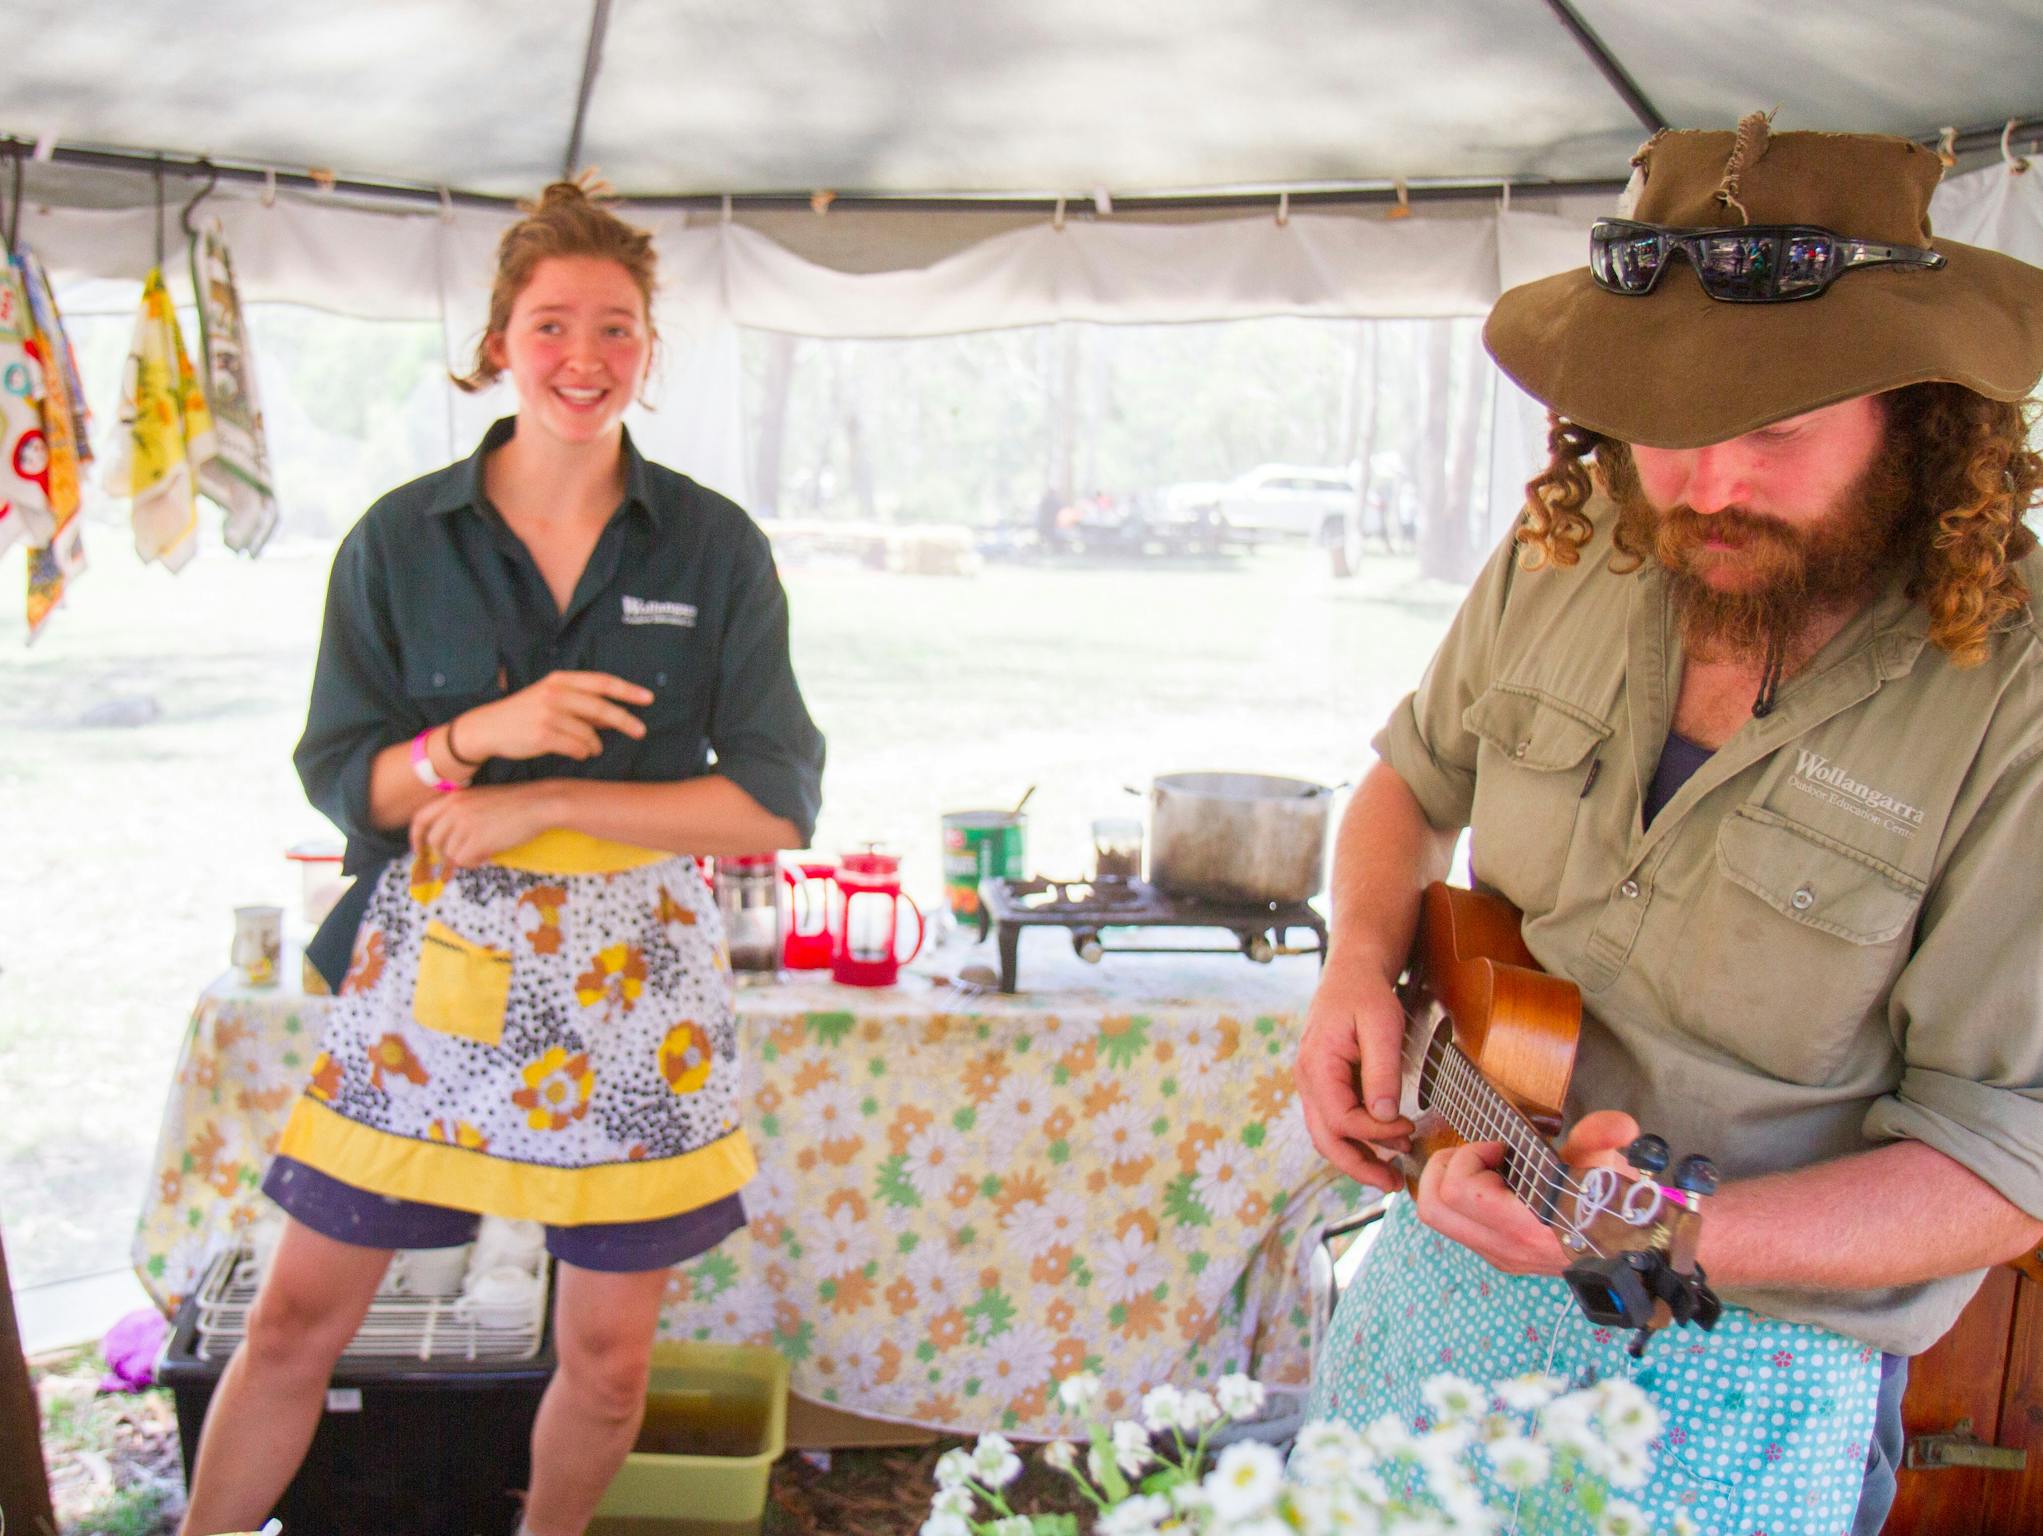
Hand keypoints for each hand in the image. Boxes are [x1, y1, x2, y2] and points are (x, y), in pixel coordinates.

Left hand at [410, 783, 551, 867]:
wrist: (537, 804)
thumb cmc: (513, 803)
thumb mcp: (478, 799)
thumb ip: (458, 813)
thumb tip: (444, 840)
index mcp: (452, 797)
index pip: (420, 819)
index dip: (416, 837)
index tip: (419, 850)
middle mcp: (454, 810)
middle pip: (434, 841)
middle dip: (444, 854)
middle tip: (459, 858)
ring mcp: (464, 825)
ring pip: (449, 854)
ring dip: (464, 857)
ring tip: (484, 851)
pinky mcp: (476, 840)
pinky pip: (464, 861)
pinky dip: (474, 862)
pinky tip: (488, 854)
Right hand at [459, 671, 652, 762]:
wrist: (488, 728)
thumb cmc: (526, 714)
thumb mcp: (552, 700)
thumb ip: (583, 706)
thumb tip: (616, 716)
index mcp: (560, 680)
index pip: (601, 682)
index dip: (627, 690)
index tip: (648, 698)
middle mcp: (555, 693)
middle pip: (601, 707)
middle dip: (625, 720)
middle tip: (641, 731)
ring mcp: (548, 714)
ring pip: (589, 733)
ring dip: (595, 744)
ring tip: (592, 748)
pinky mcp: (543, 735)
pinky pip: (577, 748)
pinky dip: (582, 752)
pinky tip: (578, 752)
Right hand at [1293, 957, 1413, 1193]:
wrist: (1352, 972)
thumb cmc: (1367, 994)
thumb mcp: (1382, 1025)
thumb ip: (1382, 1070)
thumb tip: (1384, 1115)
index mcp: (1317, 1065)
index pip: (1341, 1119)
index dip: (1376, 1132)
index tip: (1408, 1126)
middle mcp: (1307, 1080)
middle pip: (1325, 1139)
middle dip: (1358, 1166)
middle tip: (1393, 1184)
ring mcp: (1312, 1084)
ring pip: (1327, 1135)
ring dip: (1357, 1158)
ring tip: (1390, 1174)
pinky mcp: (1324, 1085)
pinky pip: (1334, 1122)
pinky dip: (1355, 1141)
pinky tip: (1382, 1147)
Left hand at [1413, 1109, 1640, 1274]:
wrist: (1628, 1252)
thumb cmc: (1615, 1210)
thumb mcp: (1606, 1168)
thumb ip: (1602, 1140)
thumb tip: (1620, 1126)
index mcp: (1526, 1228)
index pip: (1459, 1191)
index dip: (1470, 1156)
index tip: (1500, 1146)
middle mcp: (1503, 1247)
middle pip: (1432, 1208)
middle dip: (1444, 1167)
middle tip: (1477, 1153)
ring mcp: (1497, 1254)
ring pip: (1438, 1218)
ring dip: (1449, 1181)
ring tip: (1483, 1166)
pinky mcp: (1497, 1254)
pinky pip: (1456, 1224)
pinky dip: (1461, 1197)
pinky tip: (1495, 1182)